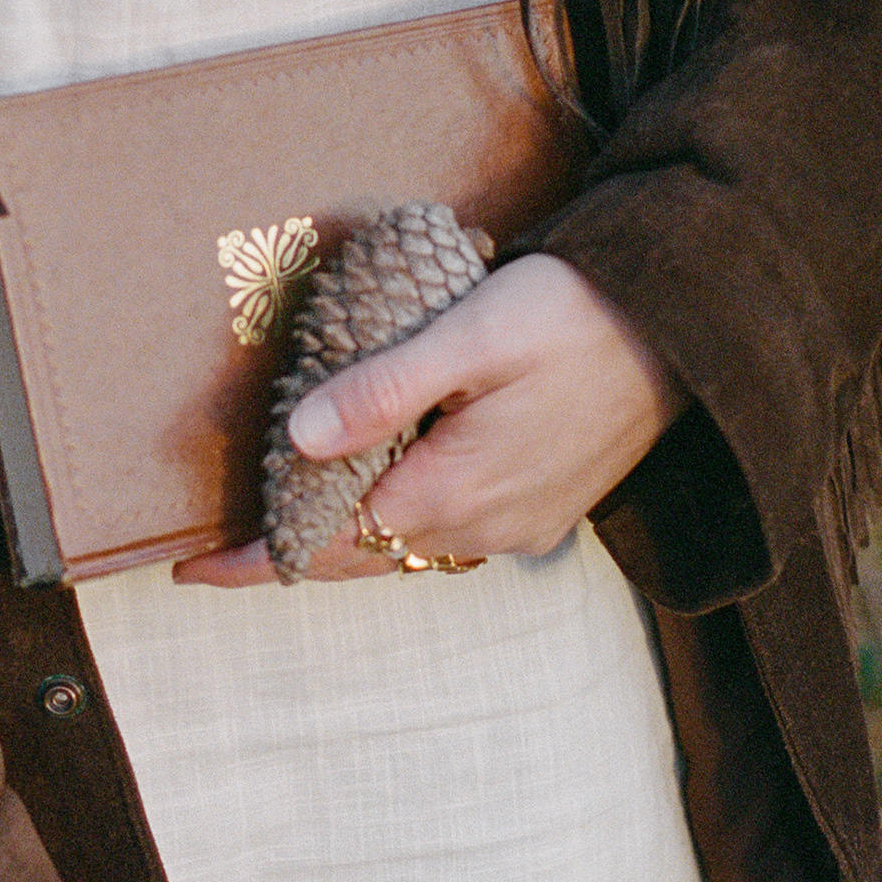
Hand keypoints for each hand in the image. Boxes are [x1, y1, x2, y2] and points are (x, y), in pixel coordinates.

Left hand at [174, 252, 686, 587]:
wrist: (691, 327)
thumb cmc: (578, 314)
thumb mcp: (472, 334)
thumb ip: (384, 389)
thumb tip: (299, 438)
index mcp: (452, 491)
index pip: (328, 543)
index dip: (255, 557)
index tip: (190, 567)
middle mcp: (482, 527)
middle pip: (361, 554)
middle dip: (290, 546)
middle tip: (220, 536)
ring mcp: (517, 525)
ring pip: (404, 544)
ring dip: (346, 530)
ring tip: (284, 507)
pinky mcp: (542, 508)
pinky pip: (447, 528)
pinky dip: (399, 515)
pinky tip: (374, 483)